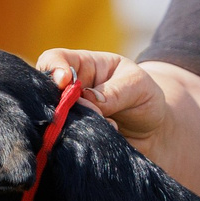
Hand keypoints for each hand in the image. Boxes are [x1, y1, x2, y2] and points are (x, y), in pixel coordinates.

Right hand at [34, 49, 170, 147]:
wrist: (153, 133)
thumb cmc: (144, 98)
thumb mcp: (137, 86)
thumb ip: (115, 91)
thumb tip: (87, 99)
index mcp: (83, 65)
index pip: (55, 58)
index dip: (54, 68)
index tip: (64, 81)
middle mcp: (69, 90)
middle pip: (45, 92)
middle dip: (63, 103)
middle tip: (91, 112)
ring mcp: (69, 115)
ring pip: (55, 120)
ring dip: (78, 125)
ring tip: (110, 126)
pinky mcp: (73, 138)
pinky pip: (66, 142)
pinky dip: (84, 142)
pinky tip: (107, 138)